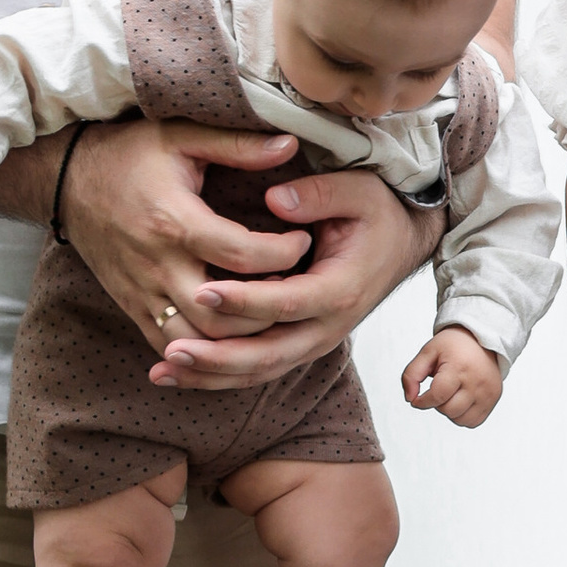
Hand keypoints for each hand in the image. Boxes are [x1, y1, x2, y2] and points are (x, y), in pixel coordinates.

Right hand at [55, 114, 310, 354]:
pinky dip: (203, 351)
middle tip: (292, 286)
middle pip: (222, 316)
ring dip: (238, 338)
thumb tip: (290, 144)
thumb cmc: (128, 154)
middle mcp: (158, 266)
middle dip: (268, 309)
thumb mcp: (181, 136)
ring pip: (197, 343)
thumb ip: (237, 144)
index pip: (242, 256)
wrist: (66, 180)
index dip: (284, 253)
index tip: (302, 240)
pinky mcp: (132, 306)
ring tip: (267, 311)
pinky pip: (169, 346)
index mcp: (175, 221)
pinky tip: (232, 336)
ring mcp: (142, 292)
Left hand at [148, 166, 436, 389]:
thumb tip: (275, 199)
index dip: (243, 301)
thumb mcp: (360, 191)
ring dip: (210, 374)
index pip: (285, 303)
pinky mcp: (299, 346)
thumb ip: (320, 194)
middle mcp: (327, 327)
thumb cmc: (377, 213)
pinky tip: (176, 372)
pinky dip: (216, 375)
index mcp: (340, 289)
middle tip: (173, 350)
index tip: (202, 291)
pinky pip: (256, 369)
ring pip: (258, 371)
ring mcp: (313, 342)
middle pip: (268, 354)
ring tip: (163, 370)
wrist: (402, 242)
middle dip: (218, 356)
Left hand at [402, 328, 501, 426]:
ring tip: (452, 393)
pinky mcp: (493, 399)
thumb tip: (410, 398)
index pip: (437, 396)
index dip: (422, 401)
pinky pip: (473, 421)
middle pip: (448, 410)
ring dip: (450, 411)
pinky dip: (463, 415)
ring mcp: (487, 392)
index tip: (418, 398)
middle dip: (437, 404)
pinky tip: (461, 400)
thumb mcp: (427, 352)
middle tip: (440, 388)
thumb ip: (411, 375)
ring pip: (460, 420)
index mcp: (459, 367)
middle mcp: (476, 381)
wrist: (481, 339)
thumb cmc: (453, 345)